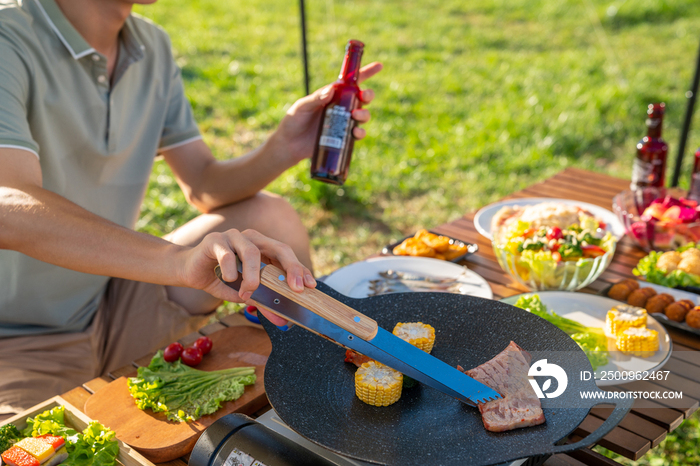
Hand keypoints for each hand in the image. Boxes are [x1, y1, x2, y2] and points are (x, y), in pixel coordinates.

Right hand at [177, 229, 315, 324]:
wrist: (188, 270)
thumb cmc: (220, 278)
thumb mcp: (244, 293)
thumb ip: (263, 302)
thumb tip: (282, 321)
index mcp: (262, 247)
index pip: (287, 256)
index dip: (300, 269)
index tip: (311, 286)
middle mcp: (252, 238)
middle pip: (278, 248)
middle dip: (291, 268)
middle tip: (296, 289)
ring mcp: (234, 236)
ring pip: (252, 252)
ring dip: (254, 276)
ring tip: (249, 292)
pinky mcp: (215, 240)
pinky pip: (227, 254)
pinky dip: (230, 270)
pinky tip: (228, 279)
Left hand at [274, 62, 382, 164]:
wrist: (290, 144)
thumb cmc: (294, 120)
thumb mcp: (302, 106)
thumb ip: (315, 98)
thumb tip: (331, 90)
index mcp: (334, 94)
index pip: (352, 81)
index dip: (367, 72)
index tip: (379, 65)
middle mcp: (342, 107)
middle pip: (362, 98)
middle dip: (368, 95)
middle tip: (364, 96)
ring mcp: (343, 122)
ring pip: (363, 115)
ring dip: (364, 114)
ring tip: (355, 116)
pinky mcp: (343, 137)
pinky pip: (357, 134)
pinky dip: (360, 133)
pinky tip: (355, 132)